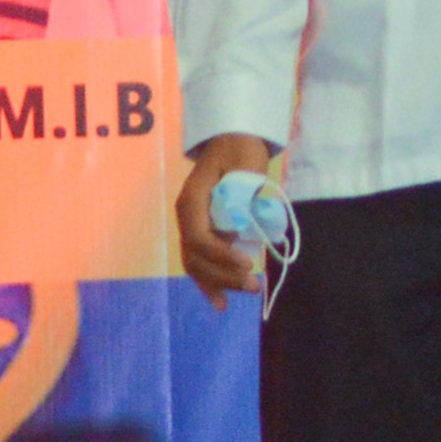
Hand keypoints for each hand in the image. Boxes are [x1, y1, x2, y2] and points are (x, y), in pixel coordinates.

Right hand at [175, 132, 275, 307]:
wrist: (230, 139)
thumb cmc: (239, 149)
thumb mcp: (246, 165)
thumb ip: (247, 194)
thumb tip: (254, 225)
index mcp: (193, 200)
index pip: (199, 237)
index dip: (221, 255)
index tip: (248, 264)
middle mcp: (186, 216)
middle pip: (197, 256)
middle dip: (224, 275)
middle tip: (254, 286)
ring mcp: (191, 225)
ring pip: (196, 264)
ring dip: (219, 282)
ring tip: (246, 292)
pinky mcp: (201, 232)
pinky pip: (199, 261)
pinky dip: (210, 283)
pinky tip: (221, 302)